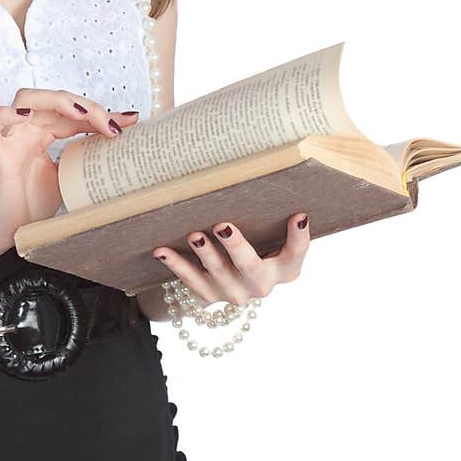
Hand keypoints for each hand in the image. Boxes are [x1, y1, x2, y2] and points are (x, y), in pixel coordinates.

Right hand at [0, 88, 139, 264]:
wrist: (6, 233)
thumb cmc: (30, 207)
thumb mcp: (67, 180)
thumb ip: (84, 162)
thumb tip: (122, 156)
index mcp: (43, 135)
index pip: (73, 115)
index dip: (101, 115)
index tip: (130, 122)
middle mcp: (26, 130)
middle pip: (56, 102)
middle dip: (88, 108)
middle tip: (113, 126)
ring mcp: (9, 137)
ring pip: (27, 98)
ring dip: (57, 101)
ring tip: (82, 114)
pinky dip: (5, 115)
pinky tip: (26, 116)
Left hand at [151, 212, 311, 306]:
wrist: (224, 280)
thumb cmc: (251, 244)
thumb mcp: (265, 235)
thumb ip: (268, 216)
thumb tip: (258, 165)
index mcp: (283, 269)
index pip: (295, 255)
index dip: (299, 238)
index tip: (299, 215)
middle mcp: (260, 284)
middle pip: (251, 267)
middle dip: (236, 247)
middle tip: (222, 226)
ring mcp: (233, 292)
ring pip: (218, 273)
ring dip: (205, 254)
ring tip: (193, 235)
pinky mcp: (208, 295)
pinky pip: (189, 279)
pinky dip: (175, 264)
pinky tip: (162, 251)